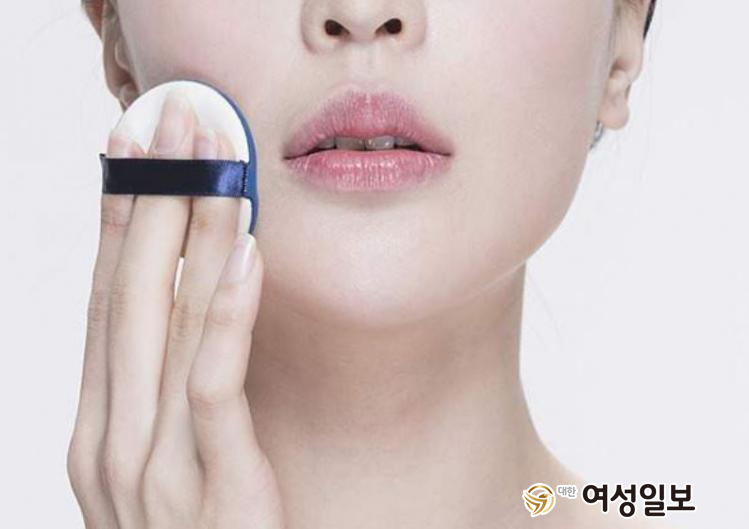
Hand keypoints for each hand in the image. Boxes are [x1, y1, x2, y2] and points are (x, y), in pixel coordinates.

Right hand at [66, 92, 284, 528]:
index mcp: (99, 426)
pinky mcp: (213, 487)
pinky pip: (215, 385)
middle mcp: (113, 438)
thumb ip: (168, 391)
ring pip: (172, 324)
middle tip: (172, 118)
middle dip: (151, 198)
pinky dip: (228, 313)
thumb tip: (194, 301)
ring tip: (215, 156)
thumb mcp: (166, 459)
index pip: (107, 299)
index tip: (133, 148)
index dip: (119, 215)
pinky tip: (244, 252)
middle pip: (132, 294)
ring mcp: (155, 466)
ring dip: (194, 231)